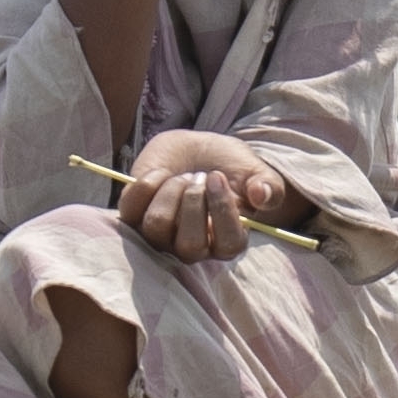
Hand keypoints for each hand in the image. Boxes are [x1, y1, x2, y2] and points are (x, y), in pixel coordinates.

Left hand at [121, 128, 286, 262]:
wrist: (197, 150)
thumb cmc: (229, 166)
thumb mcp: (256, 172)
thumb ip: (268, 186)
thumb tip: (261, 195)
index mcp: (227, 241)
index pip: (228, 245)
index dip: (222, 212)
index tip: (217, 178)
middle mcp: (193, 247)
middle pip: (189, 246)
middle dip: (193, 203)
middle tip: (199, 175)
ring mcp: (161, 236)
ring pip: (157, 227)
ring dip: (170, 192)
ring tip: (181, 175)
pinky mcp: (135, 218)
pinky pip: (130, 211)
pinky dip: (145, 185)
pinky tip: (161, 173)